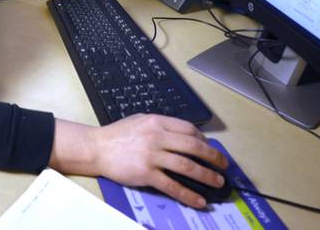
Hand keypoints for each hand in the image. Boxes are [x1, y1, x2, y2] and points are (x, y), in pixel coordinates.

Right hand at [93, 114, 227, 207]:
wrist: (96, 148)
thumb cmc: (116, 135)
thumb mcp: (141, 120)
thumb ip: (161, 126)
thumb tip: (183, 135)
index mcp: (157, 122)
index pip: (189, 129)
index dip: (204, 139)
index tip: (210, 148)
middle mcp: (157, 137)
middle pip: (193, 146)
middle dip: (213, 157)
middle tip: (223, 165)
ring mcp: (152, 156)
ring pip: (187, 166)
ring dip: (206, 176)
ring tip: (217, 182)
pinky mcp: (146, 174)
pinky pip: (172, 185)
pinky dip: (188, 194)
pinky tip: (199, 200)